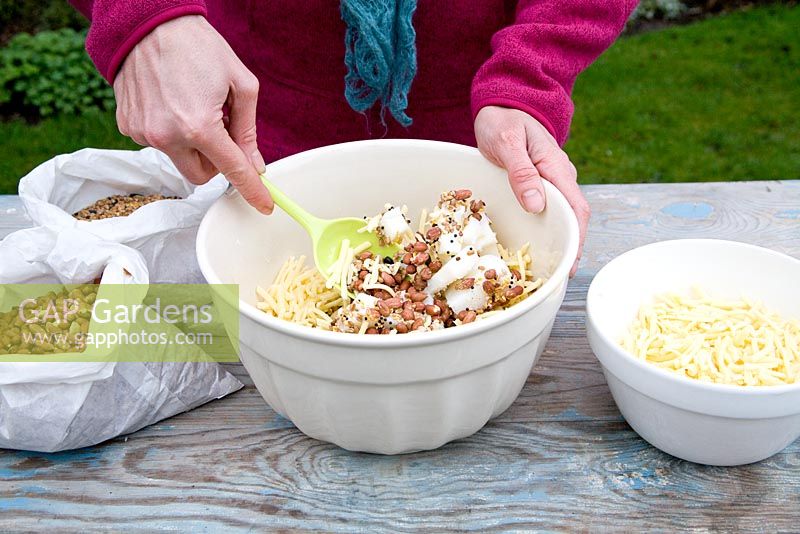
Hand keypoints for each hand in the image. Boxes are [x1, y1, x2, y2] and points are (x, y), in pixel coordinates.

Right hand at [114, 16, 272, 213]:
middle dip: (216, 161)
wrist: (148, 22)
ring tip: (192, 105)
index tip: (264, 205)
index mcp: (199, 126)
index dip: (251, 190)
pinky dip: (170, 131)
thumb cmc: (199, 47)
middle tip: (220, 128)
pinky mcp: (128, 126)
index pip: (232, 170)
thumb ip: (247, 129)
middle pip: (202, 175)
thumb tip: (253, 163)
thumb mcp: (239, 84)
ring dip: (192, 144)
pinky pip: (158, 143)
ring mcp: (144, 133)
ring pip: (179, 159)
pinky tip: (171, 102)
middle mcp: (167, 136)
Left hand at [474, 106, 589, 275]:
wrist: (501, 102)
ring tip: (551, 266)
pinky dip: (546, 226)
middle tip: (562, 274)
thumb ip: (521, 172)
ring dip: (559, 237)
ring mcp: (551, 180)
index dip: (577, 237)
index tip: (572, 261)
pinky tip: (538, 243)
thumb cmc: (501, 120)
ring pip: (561, 213)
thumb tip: (537, 205)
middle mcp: (559, 176)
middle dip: (571, 245)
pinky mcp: (539, 182)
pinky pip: (547, 208)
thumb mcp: (507, 143)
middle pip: (573, 216)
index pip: (576, 208)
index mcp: (555, 167)